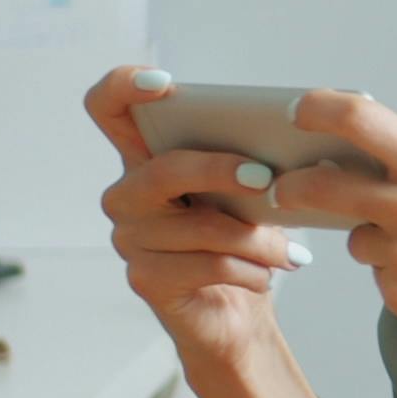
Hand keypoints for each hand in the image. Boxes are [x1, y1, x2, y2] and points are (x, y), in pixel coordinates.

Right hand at [84, 65, 309, 363]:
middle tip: (267, 180)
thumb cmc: (241, 241)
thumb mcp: (247, 193)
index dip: (124, 86)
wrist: (236, 314)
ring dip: (257, 239)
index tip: (166, 83)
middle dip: (221, 170)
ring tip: (288, 252)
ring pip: (201, 226)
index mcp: (146, 157)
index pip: (107, 107)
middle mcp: (127, 194)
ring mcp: (130, 238)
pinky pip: (208, 265)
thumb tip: (286, 150)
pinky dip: (251, 270)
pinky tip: (268, 275)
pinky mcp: (145, 279)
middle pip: (165, 169)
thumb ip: (248, 161)